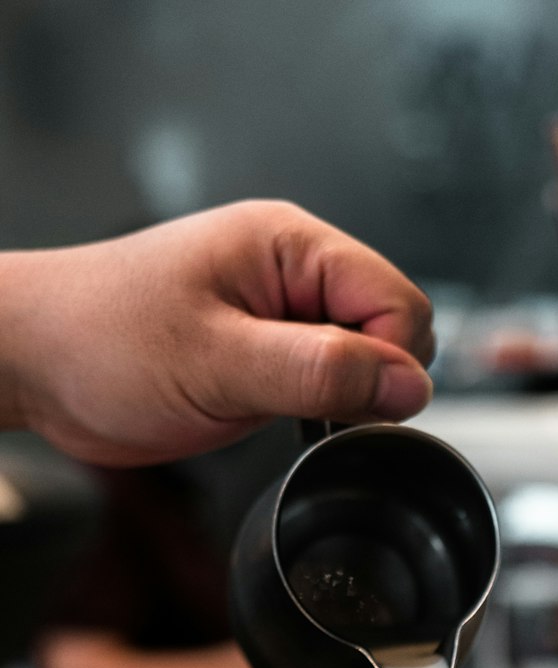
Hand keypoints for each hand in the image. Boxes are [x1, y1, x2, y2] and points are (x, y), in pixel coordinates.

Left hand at [0, 200, 434, 464]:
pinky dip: (320, 409)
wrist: (35, 364)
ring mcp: (282, 317)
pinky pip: (328, 383)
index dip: (392, 361)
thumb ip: (320, 371)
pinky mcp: (267, 358)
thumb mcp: (217, 362)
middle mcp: (293, 274)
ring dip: (342, 398)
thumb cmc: (101, 341)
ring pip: (363, 362)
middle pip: (392, 330)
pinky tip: (279, 419)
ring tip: (279, 409)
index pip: (398, 301)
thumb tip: (408, 383)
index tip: (355, 405)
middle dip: (371, 381)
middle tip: (309, 409)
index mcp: (290, 245)